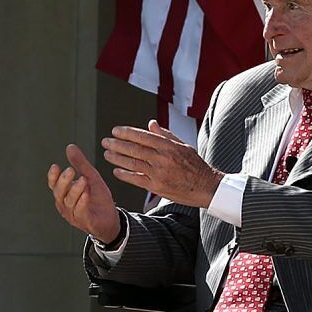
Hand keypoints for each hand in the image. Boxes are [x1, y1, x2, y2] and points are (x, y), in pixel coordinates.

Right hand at [47, 145, 123, 244]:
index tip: (56, 166)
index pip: (54, 184)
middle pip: (59, 192)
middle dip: (63, 181)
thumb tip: (70, 147)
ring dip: (75, 190)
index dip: (53, 176)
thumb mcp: (91, 177)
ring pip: (69, 202)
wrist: (111, 218)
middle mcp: (65, 204)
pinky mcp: (84, 221)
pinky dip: (82, 202)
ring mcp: (73, 214)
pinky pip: (80, 212)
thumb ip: (80, 164)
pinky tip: (86, 194)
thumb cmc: (98, 199)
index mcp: (64, 193)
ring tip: (83, 180)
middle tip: (70, 171)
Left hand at [101, 121, 221, 207]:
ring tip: (107, 154)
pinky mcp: (157, 187)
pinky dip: (125, 174)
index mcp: (168, 146)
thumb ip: (165, 135)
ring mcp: (159, 173)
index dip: (127, 133)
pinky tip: (116, 171)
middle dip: (117, 144)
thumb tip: (151, 124)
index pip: (143, 136)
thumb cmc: (195, 165)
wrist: (206, 186)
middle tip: (106, 142)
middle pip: (134, 149)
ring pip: (133, 163)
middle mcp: (162, 158)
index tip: (115, 131)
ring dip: (117, 158)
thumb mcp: (183, 146)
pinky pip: (137, 179)